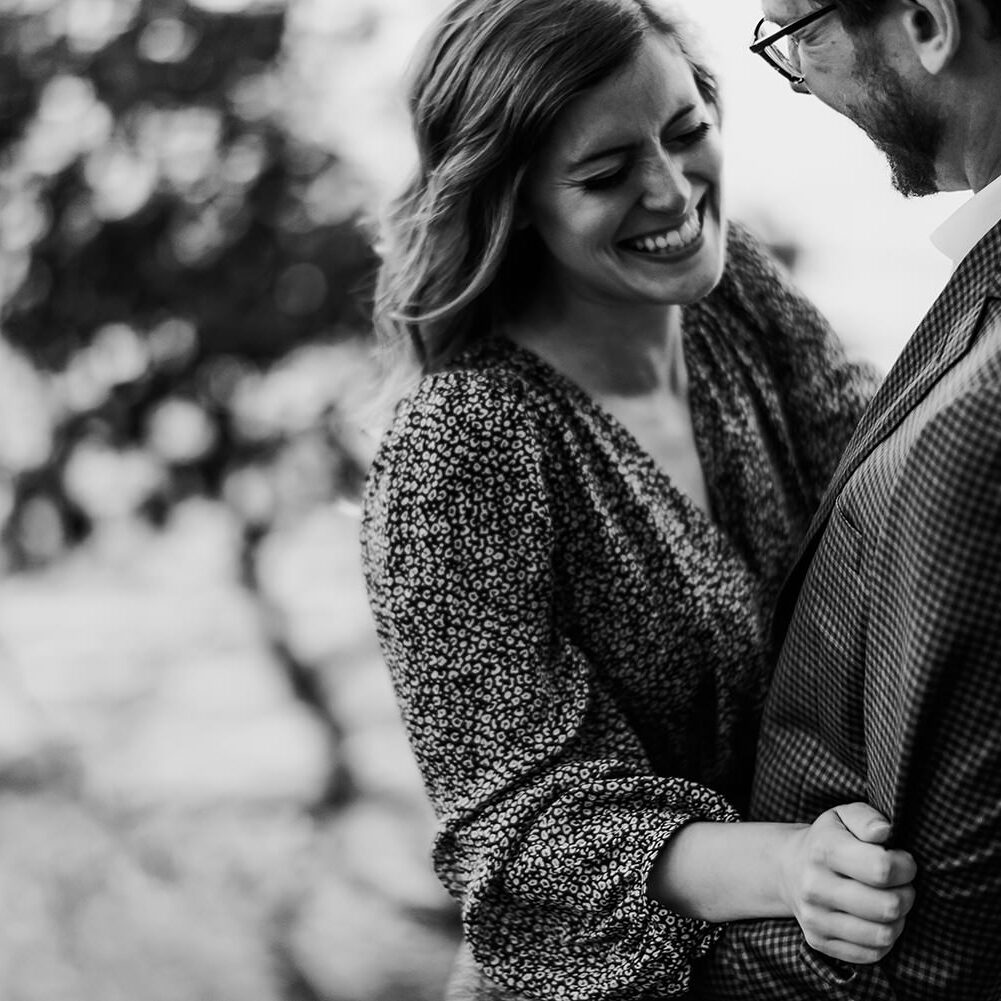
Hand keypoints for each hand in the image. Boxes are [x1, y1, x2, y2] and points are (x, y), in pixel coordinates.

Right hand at [779, 802, 916, 963]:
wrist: (789, 868)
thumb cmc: (828, 839)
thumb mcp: (843, 816)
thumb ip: (866, 818)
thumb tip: (884, 833)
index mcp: (823, 849)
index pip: (881, 868)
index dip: (905, 867)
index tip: (903, 861)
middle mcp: (814, 886)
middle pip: (887, 906)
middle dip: (907, 895)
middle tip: (901, 884)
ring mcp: (814, 918)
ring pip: (882, 935)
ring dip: (898, 919)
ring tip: (889, 901)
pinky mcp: (818, 941)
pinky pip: (872, 954)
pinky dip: (883, 939)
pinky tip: (875, 919)